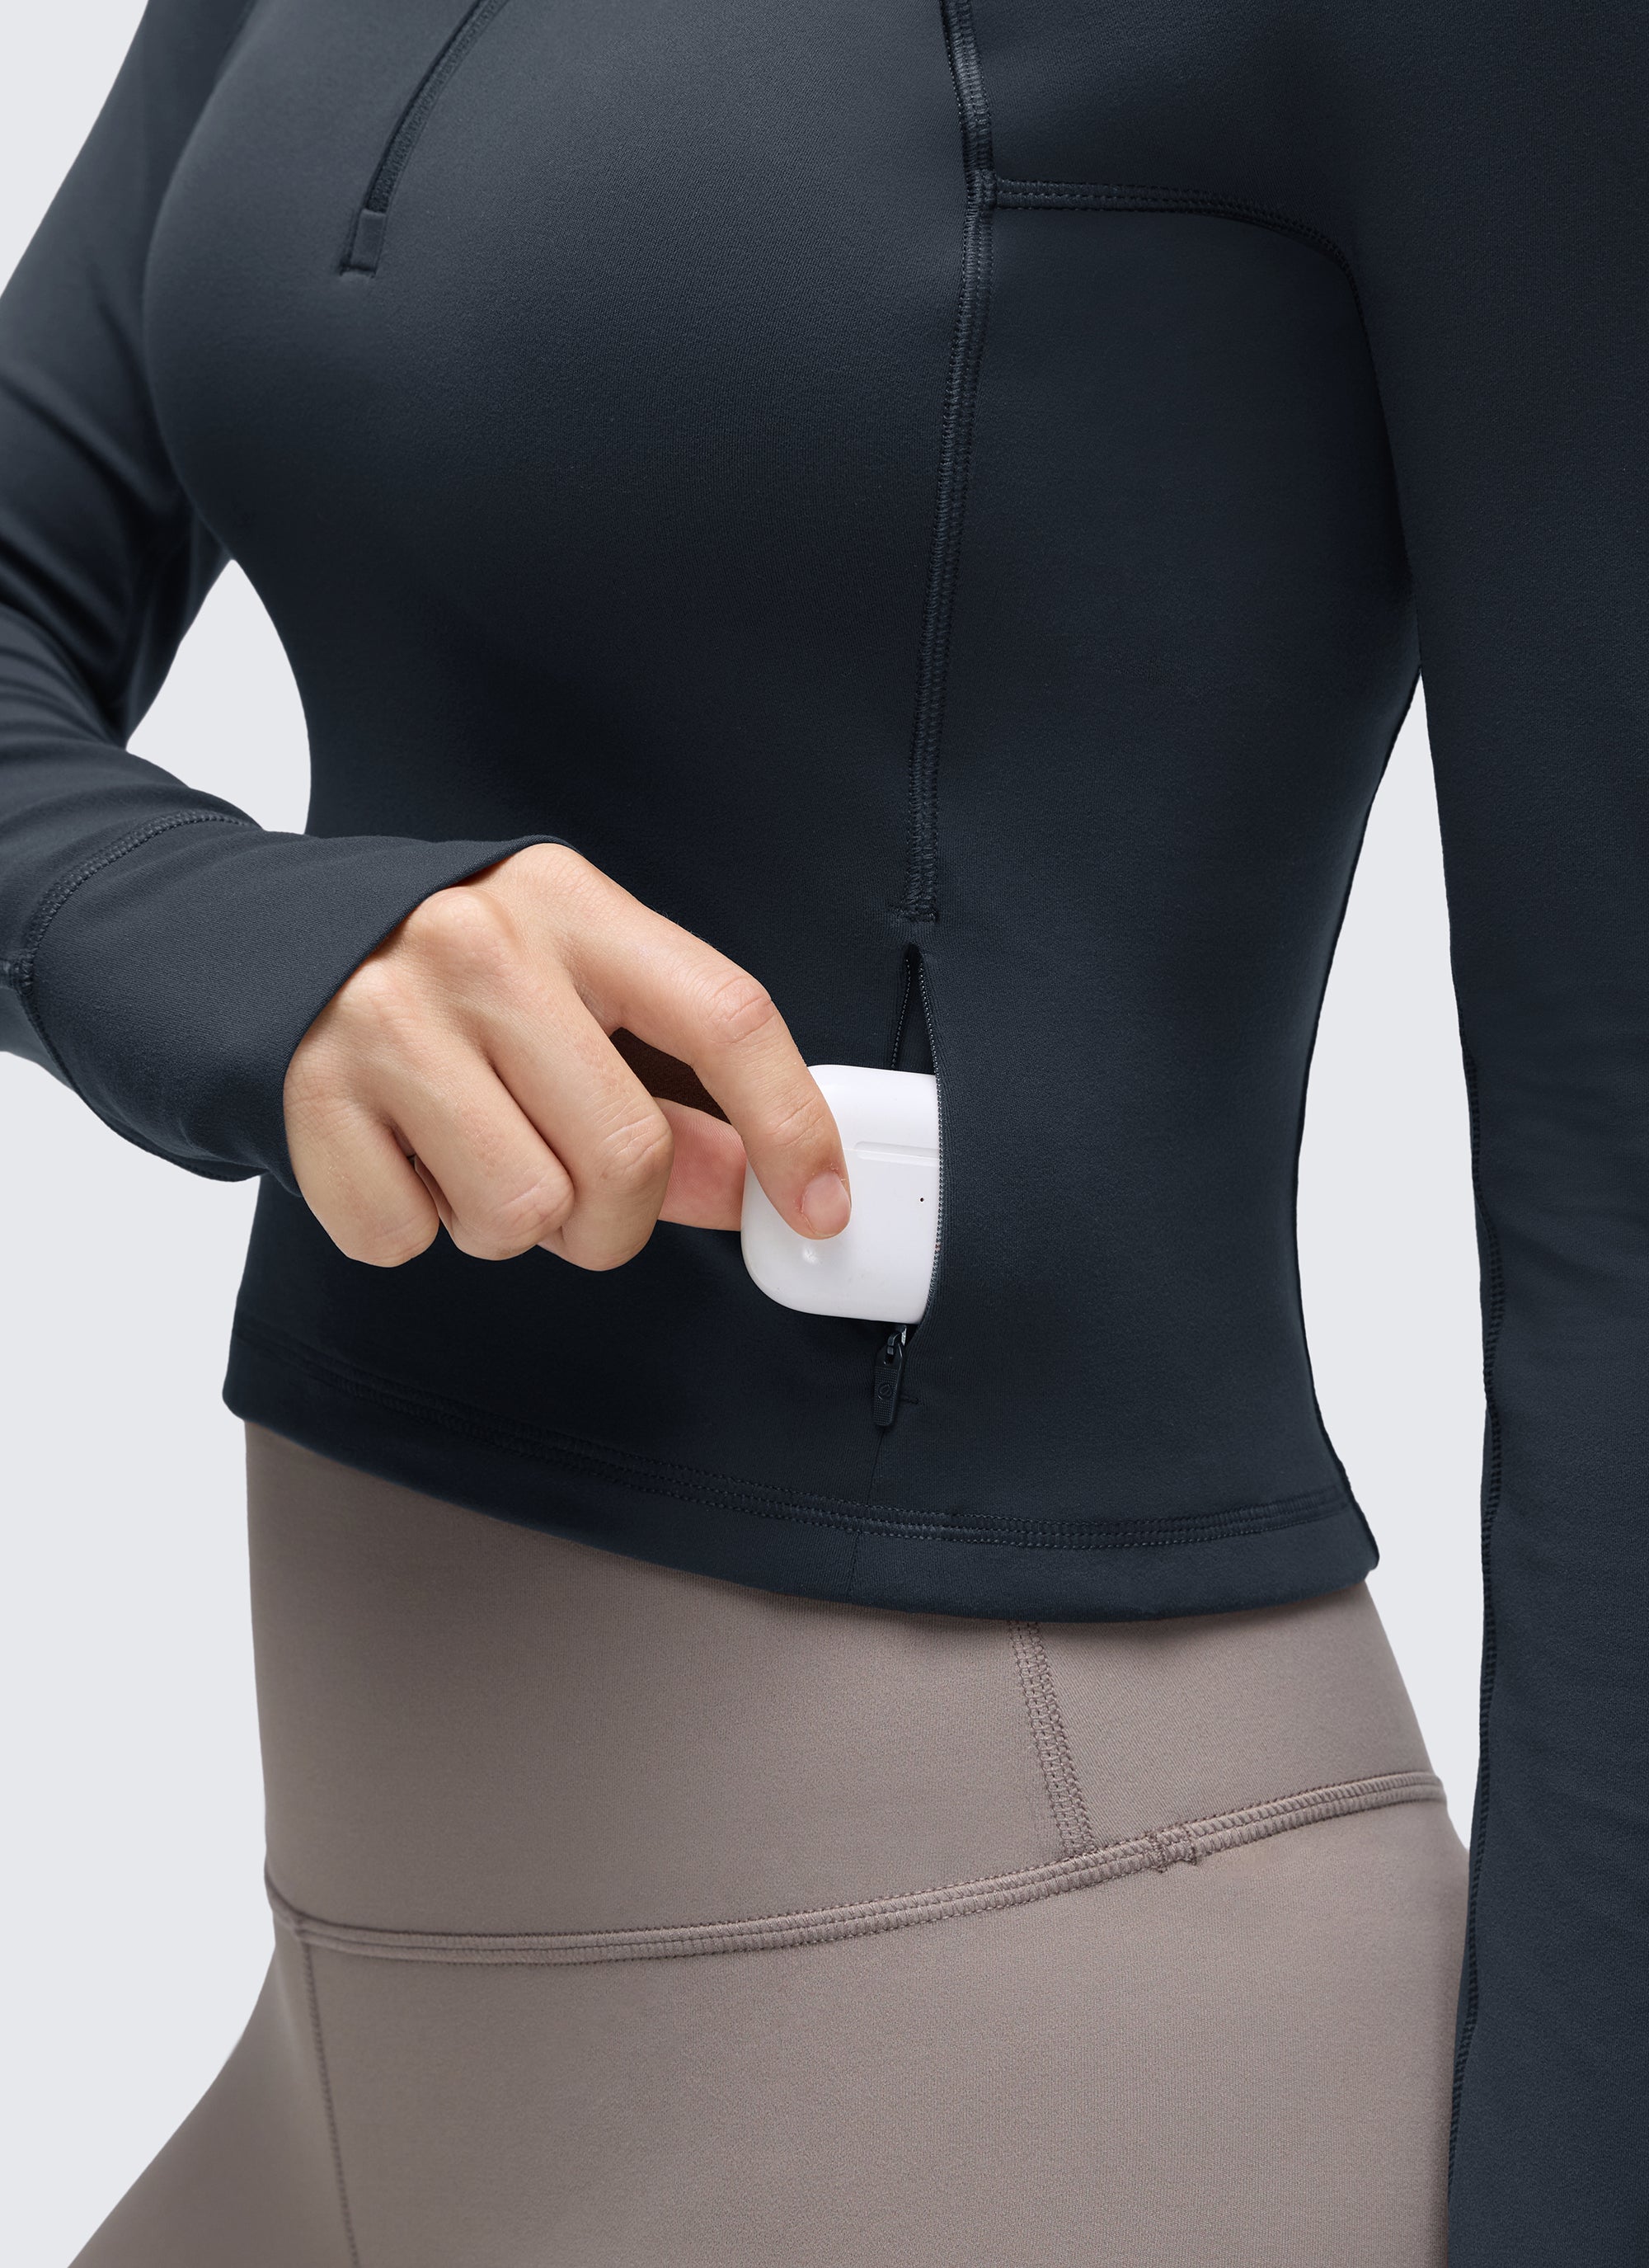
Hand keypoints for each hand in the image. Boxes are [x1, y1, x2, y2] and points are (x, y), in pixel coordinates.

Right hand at [282, 843, 850, 1268]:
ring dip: (512, 1224)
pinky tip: (401, 1155)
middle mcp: (478, 946)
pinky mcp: (309, 1094)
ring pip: (523, 1212)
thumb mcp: (577, 994)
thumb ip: (673, 1088)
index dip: (791, 1126)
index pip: (725, 1019)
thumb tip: (764, 1186)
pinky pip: (407, 1237)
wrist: (266, 946)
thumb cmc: (456, 982)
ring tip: (475, 1155)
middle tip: (578, 1193)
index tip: (818, 1206)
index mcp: (571, 906)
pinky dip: (414, 1226)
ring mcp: (386, 1017)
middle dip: (619, 1216)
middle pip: (628, 1154)